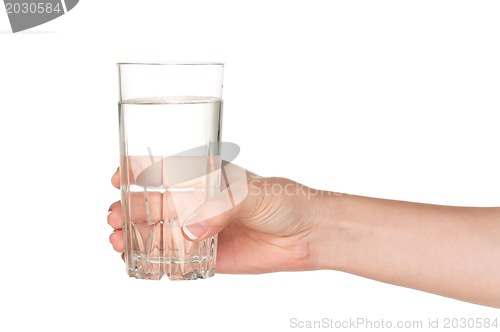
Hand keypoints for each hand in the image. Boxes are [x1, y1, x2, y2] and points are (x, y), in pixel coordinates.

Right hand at [108, 166, 328, 273]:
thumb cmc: (284, 200)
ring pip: (160, 232)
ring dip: (136, 236)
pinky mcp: (209, 256)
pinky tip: (140, 262)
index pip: (165, 172)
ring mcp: (202, 230)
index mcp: (206, 178)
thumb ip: (221, 208)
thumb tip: (191, 230)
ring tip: (119, 241)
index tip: (119, 178)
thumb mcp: (252, 193)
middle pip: (155, 204)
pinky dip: (157, 262)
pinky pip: (177, 260)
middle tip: (116, 216)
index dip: (138, 173)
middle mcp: (200, 203)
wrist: (307, 233)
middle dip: (130, 209)